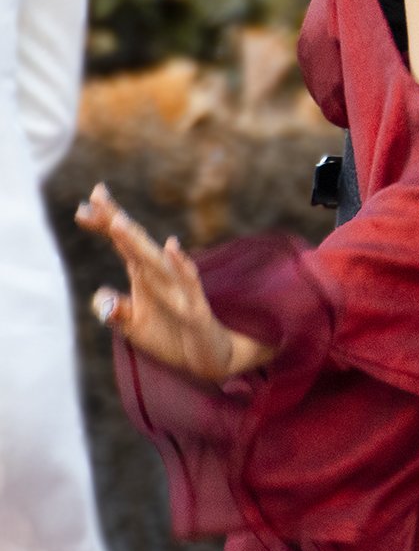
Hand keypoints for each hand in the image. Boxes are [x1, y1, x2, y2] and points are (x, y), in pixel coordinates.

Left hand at [75, 184, 274, 381]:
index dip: (104, 224)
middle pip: (135, 243)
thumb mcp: (134, 327)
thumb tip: (100, 293)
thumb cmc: (170, 334)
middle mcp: (161, 274)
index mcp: (145, 275)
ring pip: (155, 260)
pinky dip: (180, 264)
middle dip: (115, 220)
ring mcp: (179, 288)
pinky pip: (188, 283)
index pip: (122, 244)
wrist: (205, 356)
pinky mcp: (195, 307)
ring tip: (118, 223)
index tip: (81, 208)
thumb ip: (116, 310)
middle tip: (96, 194)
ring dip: (137, 241)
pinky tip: (171, 247)